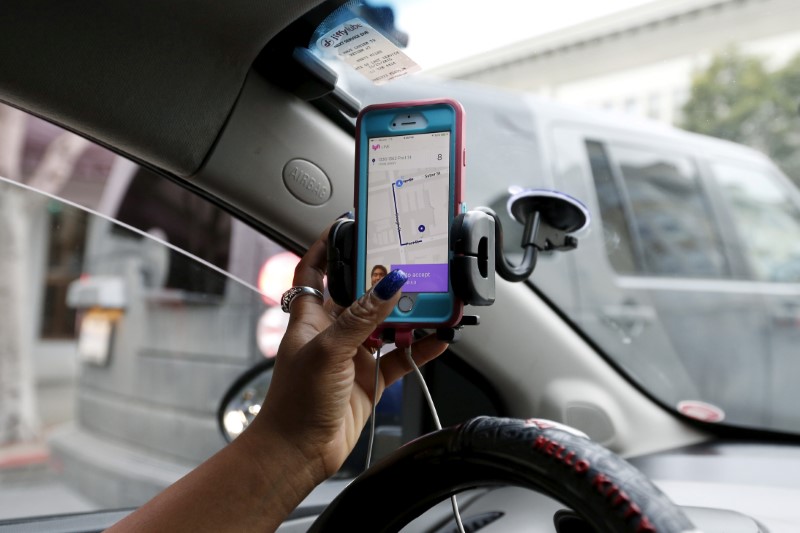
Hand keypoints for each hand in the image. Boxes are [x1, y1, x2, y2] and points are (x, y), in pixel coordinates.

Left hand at [250, 224, 448, 483]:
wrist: (299, 453)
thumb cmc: (295, 403)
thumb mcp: (328, 350)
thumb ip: (361, 318)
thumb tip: (387, 285)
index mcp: (310, 318)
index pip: (314, 271)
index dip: (326, 247)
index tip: (347, 227)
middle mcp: (332, 332)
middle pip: (359, 295)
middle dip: (382, 280)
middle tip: (407, 264)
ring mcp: (352, 355)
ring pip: (385, 325)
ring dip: (407, 315)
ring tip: (432, 302)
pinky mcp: (369, 379)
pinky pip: (400, 357)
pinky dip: (419, 349)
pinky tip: (438, 340)